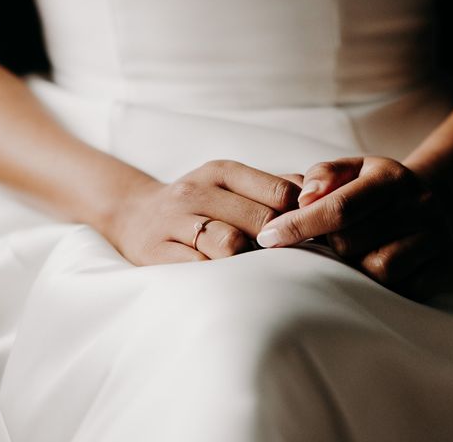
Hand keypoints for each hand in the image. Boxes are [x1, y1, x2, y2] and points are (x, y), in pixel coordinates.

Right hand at [103, 160, 301, 265]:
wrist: (133, 215)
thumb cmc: (198, 203)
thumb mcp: (229, 184)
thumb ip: (273, 186)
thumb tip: (318, 198)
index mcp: (221, 172)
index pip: (280, 192)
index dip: (300, 217)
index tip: (307, 235)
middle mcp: (196, 191)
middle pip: (261, 220)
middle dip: (279, 243)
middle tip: (285, 259)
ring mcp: (174, 221)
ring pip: (231, 245)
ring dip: (250, 262)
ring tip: (255, 270)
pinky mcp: (157, 253)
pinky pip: (201, 269)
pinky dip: (221, 278)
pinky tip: (228, 280)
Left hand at [256, 157, 452, 286]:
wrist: (429, 199)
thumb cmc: (372, 185)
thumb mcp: (349, 168)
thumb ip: (322, 175)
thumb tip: (303, 199)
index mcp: (392, 178)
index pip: (340, 208)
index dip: (299, 226)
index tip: (268, 238)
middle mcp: (420, 206)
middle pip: (353, 243)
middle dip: (323, 247)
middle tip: (314, 244)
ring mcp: (435, 239)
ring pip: (377, 271)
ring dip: (347, 269)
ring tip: (339, 258)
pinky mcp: (440, 269)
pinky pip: (400, 290)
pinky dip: (374, 287)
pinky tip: (361, 274)